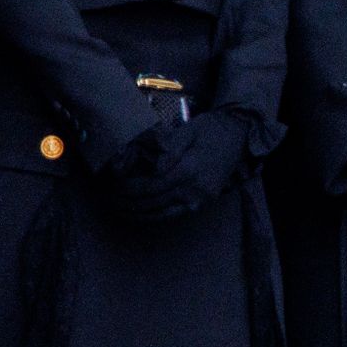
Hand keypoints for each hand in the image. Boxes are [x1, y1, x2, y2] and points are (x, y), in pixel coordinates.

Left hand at [93, 114, 245, 222]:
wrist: (239, 135)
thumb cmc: (210, 129)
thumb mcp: (187, 131)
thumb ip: (169, 149)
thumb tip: (153, 168)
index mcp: (189, 169)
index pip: (150, 185)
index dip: (127, 188)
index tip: (110, 186)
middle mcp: (195, 188)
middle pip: (153, 201)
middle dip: (127, 202)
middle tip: (107, 198)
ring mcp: (200, 198)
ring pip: (162, 213)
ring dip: (137, 213)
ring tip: (117, 209)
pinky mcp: (204, 201)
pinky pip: (175, 214)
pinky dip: (155, 217)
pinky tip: (140, 215)